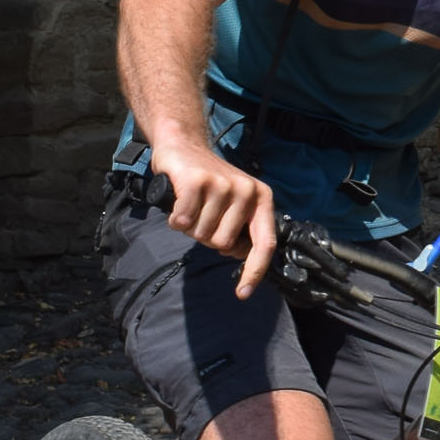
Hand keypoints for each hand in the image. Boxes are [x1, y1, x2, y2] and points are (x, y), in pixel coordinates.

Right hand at [155, 136, 278, 298]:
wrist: (183, 145)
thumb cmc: (209, 183)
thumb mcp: (233, 205)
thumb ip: (241, 230)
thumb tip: (242, 256)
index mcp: (261, 199)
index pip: (264, 244)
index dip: (254, 272)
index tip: (243, 293)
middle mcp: (246, 191)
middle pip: (222, 244)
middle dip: (206, 237)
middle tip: (202, 214)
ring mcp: (222, 184)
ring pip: (201, 234)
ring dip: (189, 226)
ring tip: (191, 204)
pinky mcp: (197, 181)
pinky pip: (182, 221)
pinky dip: (175, 218)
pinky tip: (178, 202)